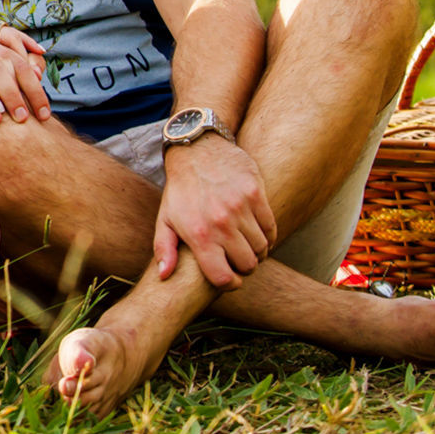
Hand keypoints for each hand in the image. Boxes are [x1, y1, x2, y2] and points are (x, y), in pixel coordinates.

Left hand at [154, 137, 275, 289]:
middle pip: (248, 264)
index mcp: (199, 234)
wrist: (196, 150)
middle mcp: (221, 223)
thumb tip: (163, 276)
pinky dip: (267, 234)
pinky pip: (270, 227)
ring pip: (262, 247)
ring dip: (257, 250)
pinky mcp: (256, 194)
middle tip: (238, 258)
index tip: (231, 279)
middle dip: (244, 266)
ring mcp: (241, 208)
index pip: (223, 277)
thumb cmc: (180, 189)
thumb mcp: (165, 218)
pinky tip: (255, 230)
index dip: (229, 284)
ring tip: (246, 243)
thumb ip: (164, 249)